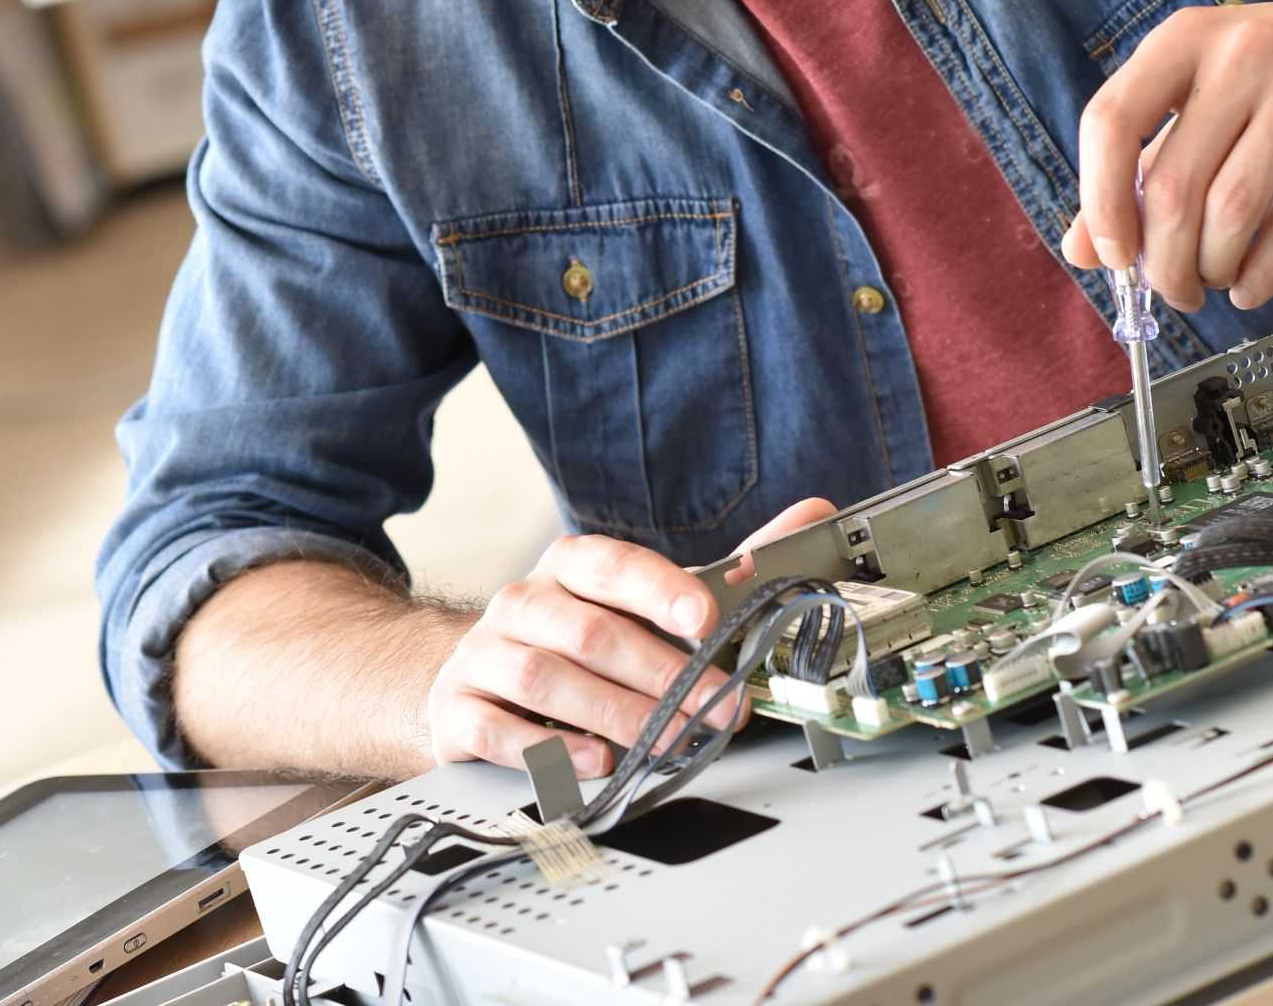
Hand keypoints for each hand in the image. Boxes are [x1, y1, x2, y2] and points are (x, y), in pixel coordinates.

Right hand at [422, 498, 837, 777]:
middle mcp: (523, 603)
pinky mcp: (458, 711)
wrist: (471, 677)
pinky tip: (593, 761)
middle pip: (588, 630)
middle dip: (660, 674)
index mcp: (571, 568)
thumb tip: (814, 512)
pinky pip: (495, 729)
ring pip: (543, 678)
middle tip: (717, 710)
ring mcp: (485, 656)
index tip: (705, 619)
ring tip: (663, 741)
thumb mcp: (646, 601)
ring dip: (613, 714)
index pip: (611, 564)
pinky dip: (546, 749)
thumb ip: (727, 569)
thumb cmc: (576, 638)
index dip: (659, 590)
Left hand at [1061, 0, 1272, 310]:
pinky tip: (1253, 285)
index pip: (1110, 121)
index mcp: (1187, 39)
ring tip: (1215, 281)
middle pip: (1171, 184)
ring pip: (1231, 209)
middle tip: (1171, 290)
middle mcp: (1240, 54)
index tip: (1111, 254)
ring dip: (1213, 267)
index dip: (1099, 201)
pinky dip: (1265, 269)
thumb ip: (1145, 161)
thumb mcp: (1215, 88)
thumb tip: (1082, 247)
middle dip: (1163, 260)